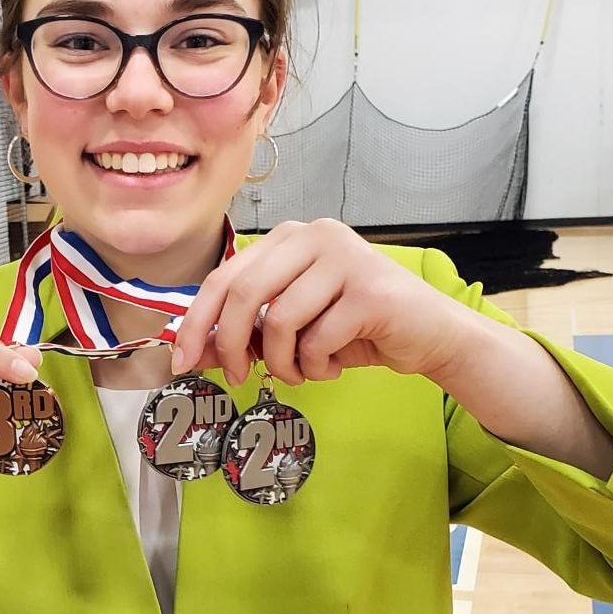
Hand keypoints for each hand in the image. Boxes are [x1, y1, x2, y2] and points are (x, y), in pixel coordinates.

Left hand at [172, 219, 470, 387]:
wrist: (429, 335)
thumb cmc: (358, 328)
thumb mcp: (292, 329)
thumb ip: (244, 334)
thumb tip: (191, 352)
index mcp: (290, 238)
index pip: (224, 276)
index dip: (197, 321)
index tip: (183, 360)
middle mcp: (315, 236)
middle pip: (243, 293)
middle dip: (229, 345)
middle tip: (237, 377)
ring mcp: (344, 258)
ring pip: (279, 321)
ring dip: (282, 362)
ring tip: (303, 371)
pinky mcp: (369, 291)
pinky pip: (316, 340)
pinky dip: (317, 367)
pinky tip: (335, 365)